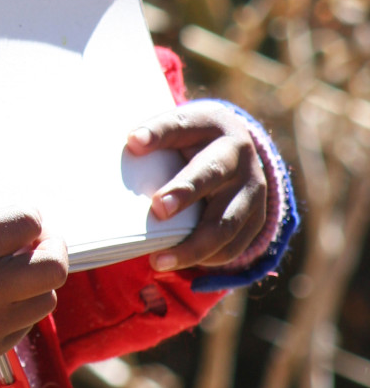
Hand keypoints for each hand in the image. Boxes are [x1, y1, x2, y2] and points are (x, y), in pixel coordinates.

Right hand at [0, 191, 67, 367]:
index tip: (22, 219)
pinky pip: (24, 325)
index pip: (29, 223)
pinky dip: (17, 309)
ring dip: (36, 280)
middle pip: (53, 267)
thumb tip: (9, 212)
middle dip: (52, 247)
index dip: (28, 216)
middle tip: (40, 243)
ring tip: (17, 272)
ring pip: (46, 299)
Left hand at [127, 101, 267, 273]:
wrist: (238, 152)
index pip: (182, 125)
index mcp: (212, 123)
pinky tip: (181, 264)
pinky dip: (208, 258)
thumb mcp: (177, 127)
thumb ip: (154, 136)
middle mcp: (239, 154)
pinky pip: (235, 245)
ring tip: (159, 261)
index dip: (158, 133)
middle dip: (185, 191)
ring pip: (225, 222)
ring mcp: (252, 188)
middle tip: (158, 209)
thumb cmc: (192, 140)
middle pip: (213, 173)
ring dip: (193, 245)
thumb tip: (130, 148)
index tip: (133, 142)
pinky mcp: (257, 218)